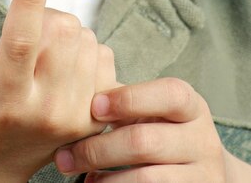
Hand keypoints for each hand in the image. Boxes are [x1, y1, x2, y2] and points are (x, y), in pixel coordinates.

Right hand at [0, 0, 115, 182]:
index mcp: (3, 100)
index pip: (20, 43)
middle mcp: (45, 112)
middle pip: (62, 29)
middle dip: (44, 17)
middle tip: (26, 35)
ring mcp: (76, 117)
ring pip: (85, 38)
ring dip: (64, 34)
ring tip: (41, 56)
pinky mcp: (96, 118)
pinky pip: (104, 55)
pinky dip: (85, 51)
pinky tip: (64, 69)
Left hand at [55, 77, 236, 181]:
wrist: (201, 171)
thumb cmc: (163, 131)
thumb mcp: (155, 111)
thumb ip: (126, 101)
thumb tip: (77, 94)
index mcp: (191, 106)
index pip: (168, 94)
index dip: (129, 99)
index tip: (93, 106)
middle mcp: (203, 140)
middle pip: (146, 142)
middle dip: (98, 149)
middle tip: (65, 154)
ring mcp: (203, 175)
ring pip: (146, 179)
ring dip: (104, 178)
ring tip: (78, 174)